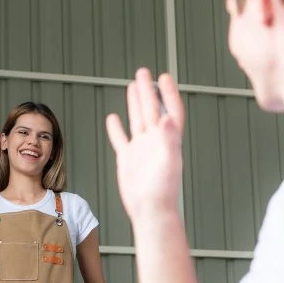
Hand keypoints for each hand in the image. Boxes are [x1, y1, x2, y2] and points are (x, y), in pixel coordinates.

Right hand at [105, 68, 184, 217]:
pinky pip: (121, 139)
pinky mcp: (128, 159)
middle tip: (144, 72)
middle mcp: (155, 141)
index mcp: (168, 139)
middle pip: (152, 109)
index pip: (170, 110)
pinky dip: (116, 128)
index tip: (164, 77)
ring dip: (135, 102)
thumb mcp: (169, 161)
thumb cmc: (163, 190)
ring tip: (132, 85)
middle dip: (148, 90)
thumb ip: (169, 138)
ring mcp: (141, 149)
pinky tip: (113, 117)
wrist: (149, 210)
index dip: (169, 93)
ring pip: (137, 119)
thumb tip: (166, 117)